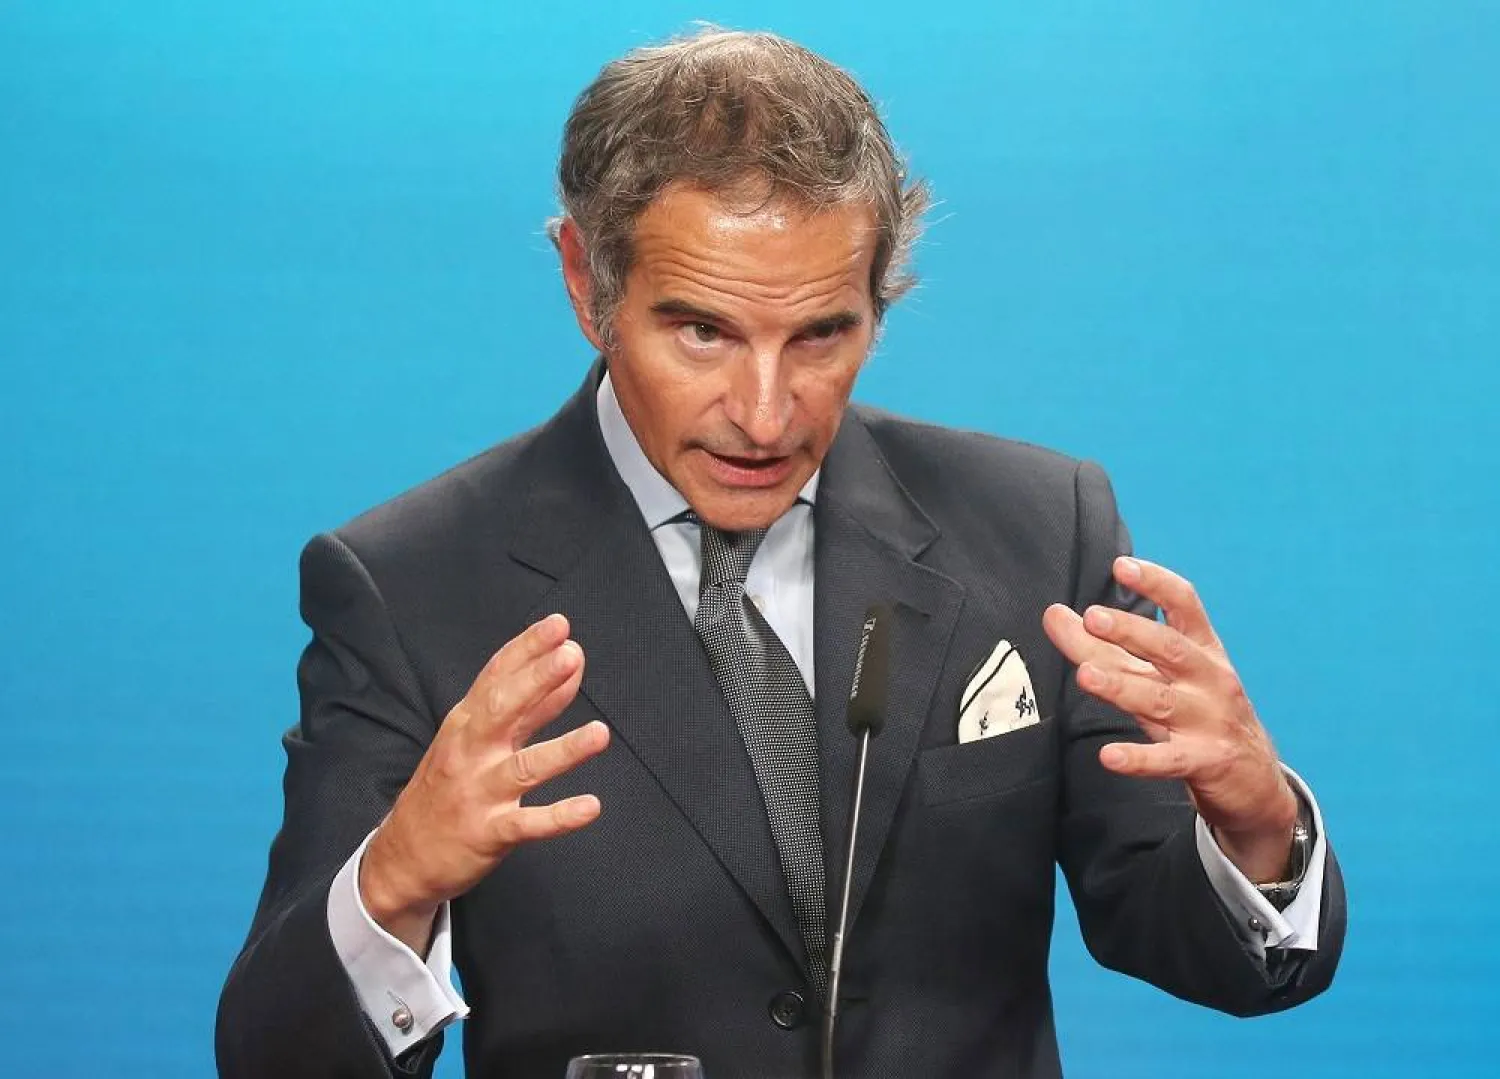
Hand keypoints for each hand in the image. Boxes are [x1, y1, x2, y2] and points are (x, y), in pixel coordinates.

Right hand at [359, 613, 608, 952]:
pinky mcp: (488, 834)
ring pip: (524, 768)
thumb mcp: (475, 741)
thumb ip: (527, 708)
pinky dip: (560, 817)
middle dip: (537, 681)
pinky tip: (591, 807)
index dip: (527, 649)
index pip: (497, 676)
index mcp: (467, 724)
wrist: (400, 858)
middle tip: (570, 655)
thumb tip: (569, 668)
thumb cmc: (445, 789)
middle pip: (503, 710)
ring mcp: (479, 793)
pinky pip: (528, 824)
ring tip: (600, 733)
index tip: (559, 625)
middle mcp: (471, 752)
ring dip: (563, 750)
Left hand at [1042, 556, 1297, 882]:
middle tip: (1093, 618)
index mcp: (1202, 650)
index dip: (1155, 582)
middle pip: (1170, 649)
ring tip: (1087, 676)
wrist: (1255, 781)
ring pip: (1161, 700)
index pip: (1185, 605)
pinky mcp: (1205, 761)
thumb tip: (1054, 614)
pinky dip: (1140, 759)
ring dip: (1122, 687)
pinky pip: (1169, 760)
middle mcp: (1209, 679)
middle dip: (1131, 631)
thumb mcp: (1157, 675)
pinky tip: (1111, 756)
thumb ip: (1104, 646)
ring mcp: (1210, 721)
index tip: (1121, 566)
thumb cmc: (1197, 715)